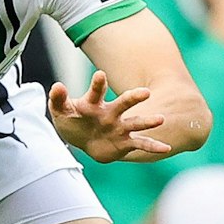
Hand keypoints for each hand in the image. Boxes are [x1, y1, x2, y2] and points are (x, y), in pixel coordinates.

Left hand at [48, 71, 170, 162]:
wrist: (84, 141)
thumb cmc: (74, 121)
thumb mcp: (61, 111)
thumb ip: (58, 99)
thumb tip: (57, 86)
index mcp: (94, 103)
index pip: (97, 91)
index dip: (98, 84)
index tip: (99, 75)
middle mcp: (111, 113)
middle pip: (124, 103)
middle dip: (134, 98)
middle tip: (145, 93)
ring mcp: (120, 127)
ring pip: (136, 122)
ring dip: (148, 121)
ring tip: (161, 119)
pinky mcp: (125, 142)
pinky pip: (141, 144)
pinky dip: (153, 146)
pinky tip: (166, 148)